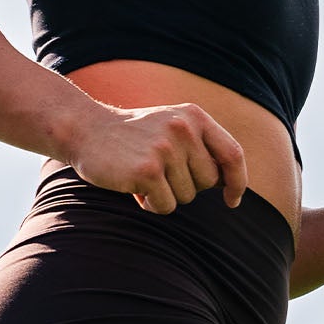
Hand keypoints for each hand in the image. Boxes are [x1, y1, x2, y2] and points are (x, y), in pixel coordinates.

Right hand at [68, 101, 248, 214]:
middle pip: (208, 182)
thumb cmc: (133, 136)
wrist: (86, 130)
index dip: (237, 181)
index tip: (232, 200)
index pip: (232, 154)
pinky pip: (166, 206)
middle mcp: (183, 129)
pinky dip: (151, 204)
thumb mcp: (171, 126)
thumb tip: (229, 183)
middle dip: (187, 187)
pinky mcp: (147, 170)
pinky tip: (134, 187)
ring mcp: (165, 149)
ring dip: (166, 195)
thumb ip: (200, 145)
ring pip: (186, 196)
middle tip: (161, 174)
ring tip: (144, 177)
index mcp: (194, 117)